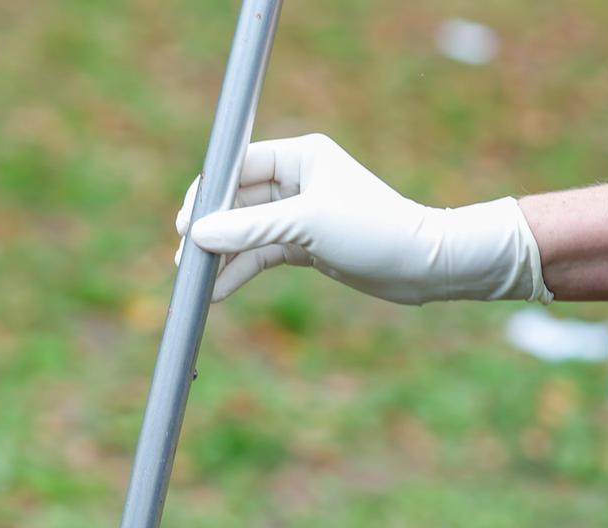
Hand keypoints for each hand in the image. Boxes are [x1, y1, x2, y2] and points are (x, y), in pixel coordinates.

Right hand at [175, 133, 550, 304]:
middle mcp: (299, 180)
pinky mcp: (307, 244)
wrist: (423, 266)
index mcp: (301, 156)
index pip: (237, 165)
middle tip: (184, 259)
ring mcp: (301, 213)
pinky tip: (219, 291)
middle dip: (211, 230)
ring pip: (248, 232)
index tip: (184, 222)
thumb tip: (198, 233)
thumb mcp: (307, 225)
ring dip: (223, 255)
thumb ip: (250, 228)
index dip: (208, 193)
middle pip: (237, 201)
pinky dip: (242, 270)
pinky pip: (263, 254)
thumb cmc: (374, 231)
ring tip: (196, 282)